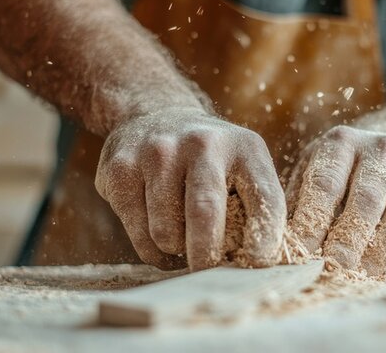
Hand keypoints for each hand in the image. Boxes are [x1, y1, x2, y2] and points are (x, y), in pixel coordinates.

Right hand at [95, 109, 284, 270]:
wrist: (154, 113)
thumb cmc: (209, 158)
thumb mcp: (241, 164)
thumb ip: (253, 206)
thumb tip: (254, 262)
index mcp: (243, 147)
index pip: (264, 195)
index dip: (265, 234)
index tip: (259, 261)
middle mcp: (200, 143)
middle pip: (204, 213)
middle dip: (206, 254)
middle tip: (207, 272)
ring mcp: (156, 153)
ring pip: (165, 233)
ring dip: (175, 250)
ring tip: (181, 240)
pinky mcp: (120, 170)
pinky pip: (138, 233)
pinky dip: (151, 248)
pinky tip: (158, 232)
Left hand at [286, 125, 385, 274]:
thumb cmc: (337, 173)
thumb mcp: (311, 172)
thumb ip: (296, 204)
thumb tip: (281, 244)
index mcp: (341, 142)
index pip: (325, 184)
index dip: (313, 220)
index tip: (302, 251)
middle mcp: (381, 148)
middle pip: (367, 198)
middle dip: (350, 238)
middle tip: (335, 267)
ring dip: (381, 250)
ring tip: (362, 274)